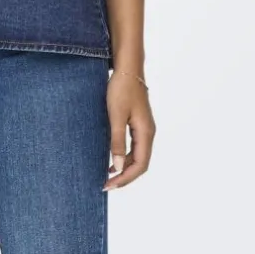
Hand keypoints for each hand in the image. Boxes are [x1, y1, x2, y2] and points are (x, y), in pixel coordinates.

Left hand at [103, 72, 154, 190]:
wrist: (127, 68)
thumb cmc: (121, 90)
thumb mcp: (116, 117)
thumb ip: (117, 142)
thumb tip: (118, 168)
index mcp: (146, 133)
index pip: (140, 165)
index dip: (125, 178)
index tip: (109, 185)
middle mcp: (148, 133)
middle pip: (140, 163)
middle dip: (125, 176)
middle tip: (106, 184)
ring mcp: (144, 128)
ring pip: (138, 155)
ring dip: (124, 167)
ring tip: (107, 175)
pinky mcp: (138, 123)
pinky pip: (134, 146)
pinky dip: (125, 156)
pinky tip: (112, 158)